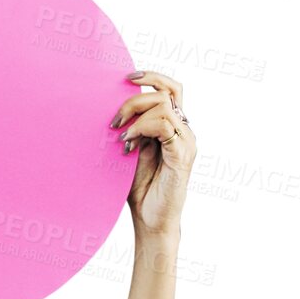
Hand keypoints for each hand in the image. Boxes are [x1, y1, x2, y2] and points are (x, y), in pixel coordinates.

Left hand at [110, 70, 195, 236]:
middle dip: (135, 98)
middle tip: (114, 120)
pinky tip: (129, 143)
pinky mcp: (182, 154)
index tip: (127, 79)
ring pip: (164, 105)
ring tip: (121, 136)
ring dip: (136, 115)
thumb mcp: (132, 152)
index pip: (170, 89)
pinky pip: (164, 125)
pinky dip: (142, 128)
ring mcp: (185, 142)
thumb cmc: (140, 191)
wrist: (150, 220)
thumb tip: (119, 108)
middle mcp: (184, 131)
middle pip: (167, 91)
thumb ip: (133, 129)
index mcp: (174, 127)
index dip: (151, 77)